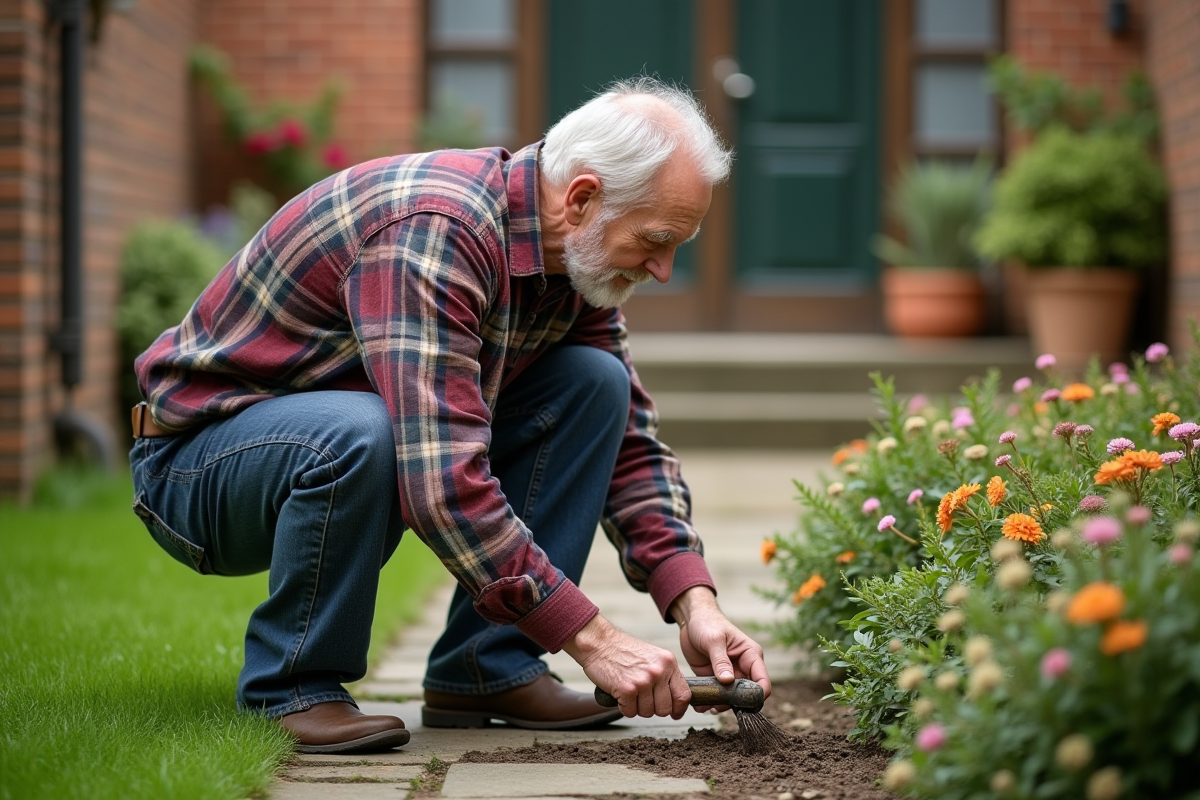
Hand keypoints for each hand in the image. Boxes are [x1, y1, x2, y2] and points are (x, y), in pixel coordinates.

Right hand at [563, 614, 690, 718]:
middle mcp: (659, 672)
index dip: (679, 709)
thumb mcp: (653, 657)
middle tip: (641, 698)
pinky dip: (623, 707)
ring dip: (636, 707)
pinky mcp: (627, 689)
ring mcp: (643, 681)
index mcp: (668, 662)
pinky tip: (619, 692)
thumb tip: (675, 699)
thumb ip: (665, 675)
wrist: (599, 642)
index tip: (674, 713)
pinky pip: (630, 712)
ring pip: (647, 713)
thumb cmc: (623, 651)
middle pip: (665, 709)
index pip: (684, 695)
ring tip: (629, 691)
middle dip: (652, 708)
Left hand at [671, 587, 770, 709]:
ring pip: (731, 698)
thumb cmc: (707, 623)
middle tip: (717, 705)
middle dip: (735, 703)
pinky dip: (709, 701)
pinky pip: (716, 695)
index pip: (762, 680)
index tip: (743, 703)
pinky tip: (699, 704)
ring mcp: (729, 675)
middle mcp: (743, 667)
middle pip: (746, 694)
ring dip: (720, 704)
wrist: (692, 619)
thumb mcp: (714, 640)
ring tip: (705, 704)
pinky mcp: (715, 679)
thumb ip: (721, 661)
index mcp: (750, 655)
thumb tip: (728, 681)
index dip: (757, 694)